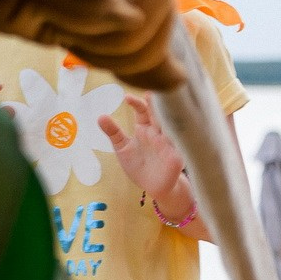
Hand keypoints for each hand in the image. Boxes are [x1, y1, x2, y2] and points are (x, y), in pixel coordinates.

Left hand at [100, 93, 190, 213]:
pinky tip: (177, 127)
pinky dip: (180, 134)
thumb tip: (100, 116)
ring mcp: (170, 143)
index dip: (136, 103)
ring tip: (167, 104)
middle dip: (156, 104)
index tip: (126, 98)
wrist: (155, 188)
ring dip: (169, 115)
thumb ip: (114, 133)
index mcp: (145, 129)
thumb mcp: (123, 149)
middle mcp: (159, 133)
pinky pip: (180, 143)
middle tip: (150, 91)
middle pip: (159, 114)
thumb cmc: (140, 167)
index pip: (143, 111)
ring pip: (171, 125)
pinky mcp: (177, 155)